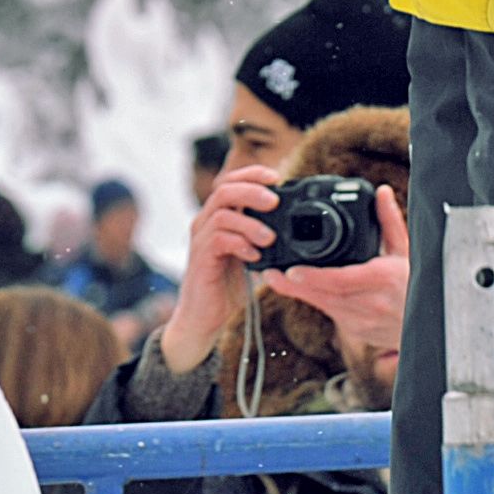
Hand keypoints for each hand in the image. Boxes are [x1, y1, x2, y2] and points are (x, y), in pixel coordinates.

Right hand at [158, 167, 283, 369]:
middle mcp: (206, 222)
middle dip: (252, 191)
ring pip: (222, 213)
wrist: (204, 319)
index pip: (231, 181)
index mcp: (218, 217)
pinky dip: (240, 243)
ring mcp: (201, 239)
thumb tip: (293, 225)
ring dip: (250, 222)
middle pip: (225, 189)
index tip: (276, 177)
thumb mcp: (251, 255)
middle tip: (275, 201)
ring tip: (270, 238)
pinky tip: (254, 255)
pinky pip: (218, 240)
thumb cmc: (228, 287)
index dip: (252, 174)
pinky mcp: (200, 258)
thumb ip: (263, 237)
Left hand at [259, 186, 411, 357]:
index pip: (343, 280)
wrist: (431, 325)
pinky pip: (332, 315)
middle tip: (271, 273)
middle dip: (296, 286)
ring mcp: (365, 322)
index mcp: (384, 279)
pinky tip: (302, 289)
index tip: (291, 271)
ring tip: (276, 278)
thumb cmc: (418, 284)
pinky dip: (316, 301)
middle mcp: (373, 303)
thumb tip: (380, 192)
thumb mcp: (407, 251)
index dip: (315, 278)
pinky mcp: (358, 333)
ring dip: (300, 294)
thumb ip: (390, 221)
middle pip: (327, 296)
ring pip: (325, 307)